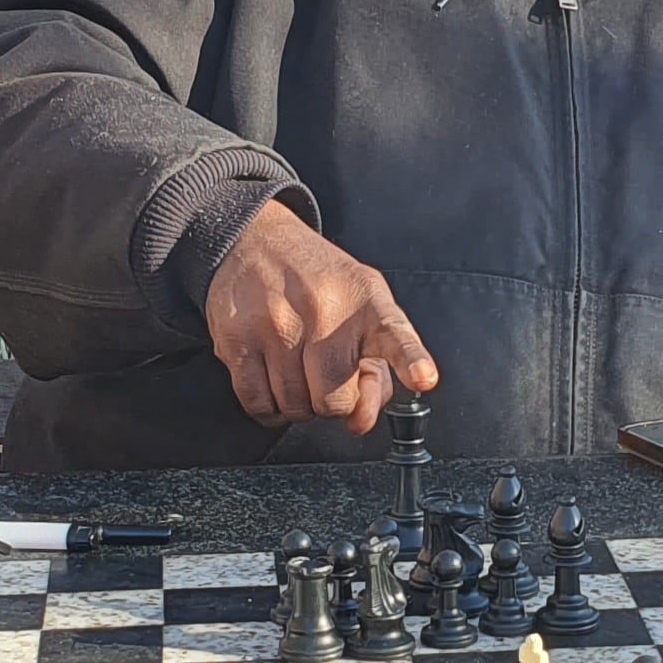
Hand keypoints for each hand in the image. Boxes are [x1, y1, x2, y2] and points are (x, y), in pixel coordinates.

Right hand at [204, 201, 437, 433]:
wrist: (255, 242)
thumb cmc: (318, 284)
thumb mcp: (364, 308)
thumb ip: (379, 367)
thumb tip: (360, 420)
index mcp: (367, 304)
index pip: (395, 336)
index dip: (412, 360)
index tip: (424, 378)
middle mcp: (323, 311)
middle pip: (333, 401)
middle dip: (331, 404)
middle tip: (324, 378)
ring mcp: (277, 324)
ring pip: (294, 407)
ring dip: (298, 404)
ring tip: (298, 371)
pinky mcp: (239, 338)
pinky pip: (258, 404)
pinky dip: (269, 408)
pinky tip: (274, 382)